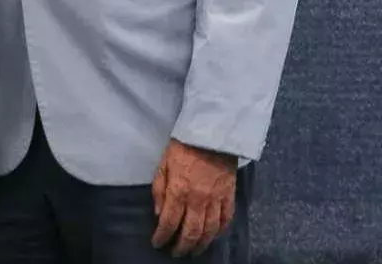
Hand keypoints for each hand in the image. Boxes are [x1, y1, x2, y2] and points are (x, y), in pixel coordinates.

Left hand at [151, 139, 237, 256]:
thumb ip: (159, 191)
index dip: (162, 236)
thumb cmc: (182, 148)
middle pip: (191, 231)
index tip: (157, 244)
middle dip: (182, 246)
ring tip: (193, 251)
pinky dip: (219, 232)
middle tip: (175, 253)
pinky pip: (226, 219)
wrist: (211, 135)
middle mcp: (198, 200)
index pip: (169, 222)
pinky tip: (213, 237)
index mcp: (178, 191)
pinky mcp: (230, 196)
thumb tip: (159, 215)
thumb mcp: (162, 166)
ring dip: (201, 244)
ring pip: (210, 230)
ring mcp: (216, 199)